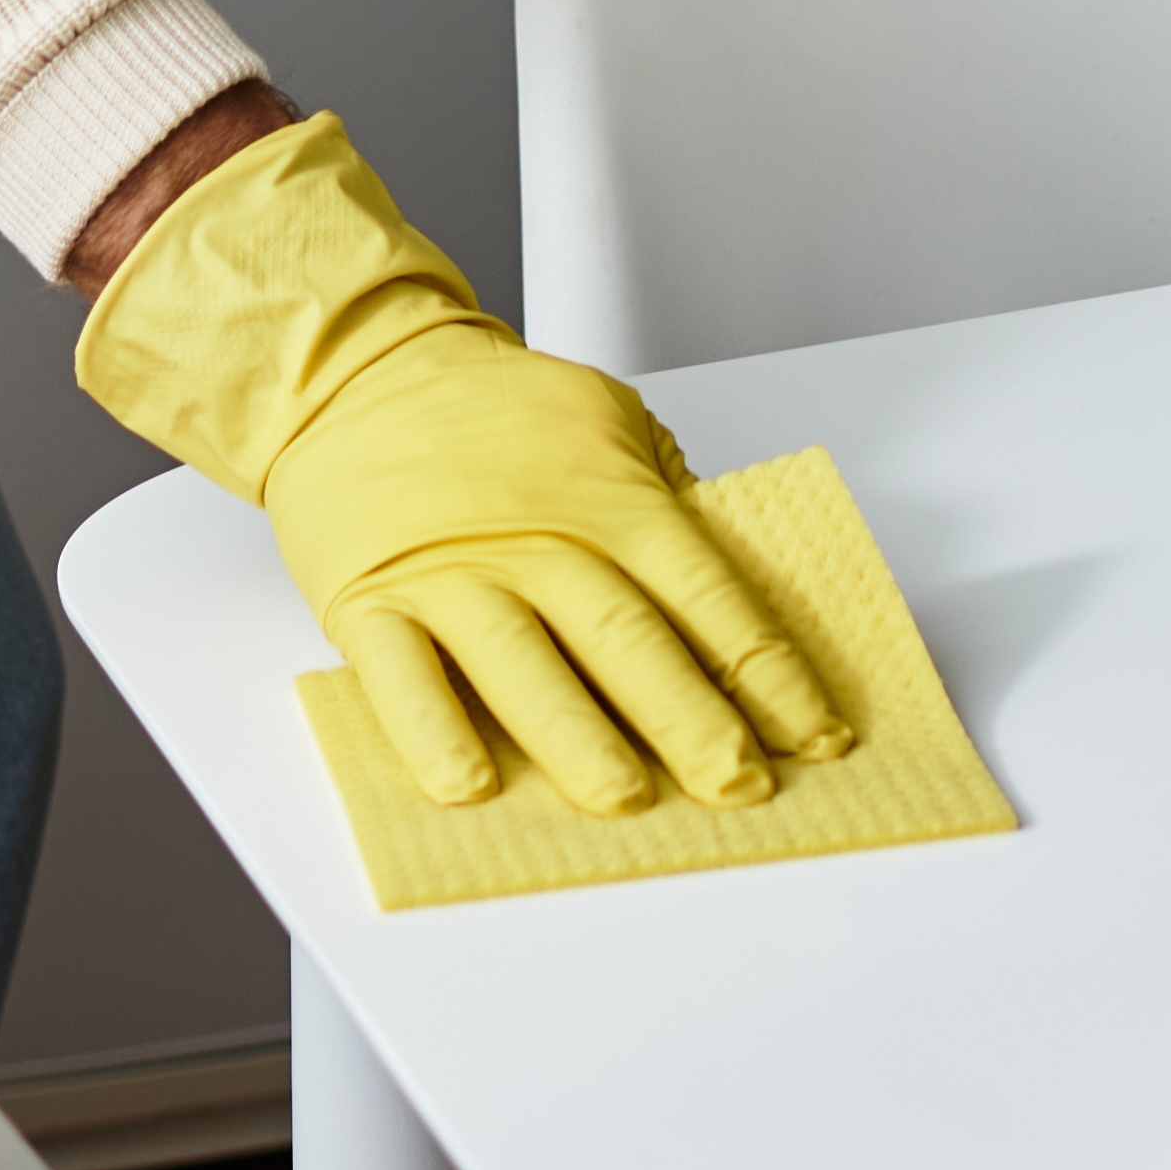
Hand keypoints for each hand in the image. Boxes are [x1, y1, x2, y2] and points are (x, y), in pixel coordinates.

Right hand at [72, 114, 852, 814]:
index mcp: (610, 498)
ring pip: (524, 663)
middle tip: (739, 783)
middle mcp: (537, 540)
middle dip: (691, 718)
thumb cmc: (489, 414)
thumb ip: (665, 498)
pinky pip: (403, 678)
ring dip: (578, 737)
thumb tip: (726, 594)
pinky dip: (435, 733)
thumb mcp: (604, 420)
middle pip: (626, 637)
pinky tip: (473, 784)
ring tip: (625, 797)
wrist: (355, 372)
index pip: (708, 595)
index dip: (767, 672)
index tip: (814, 738)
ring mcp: (453, 574)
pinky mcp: (373, 602)